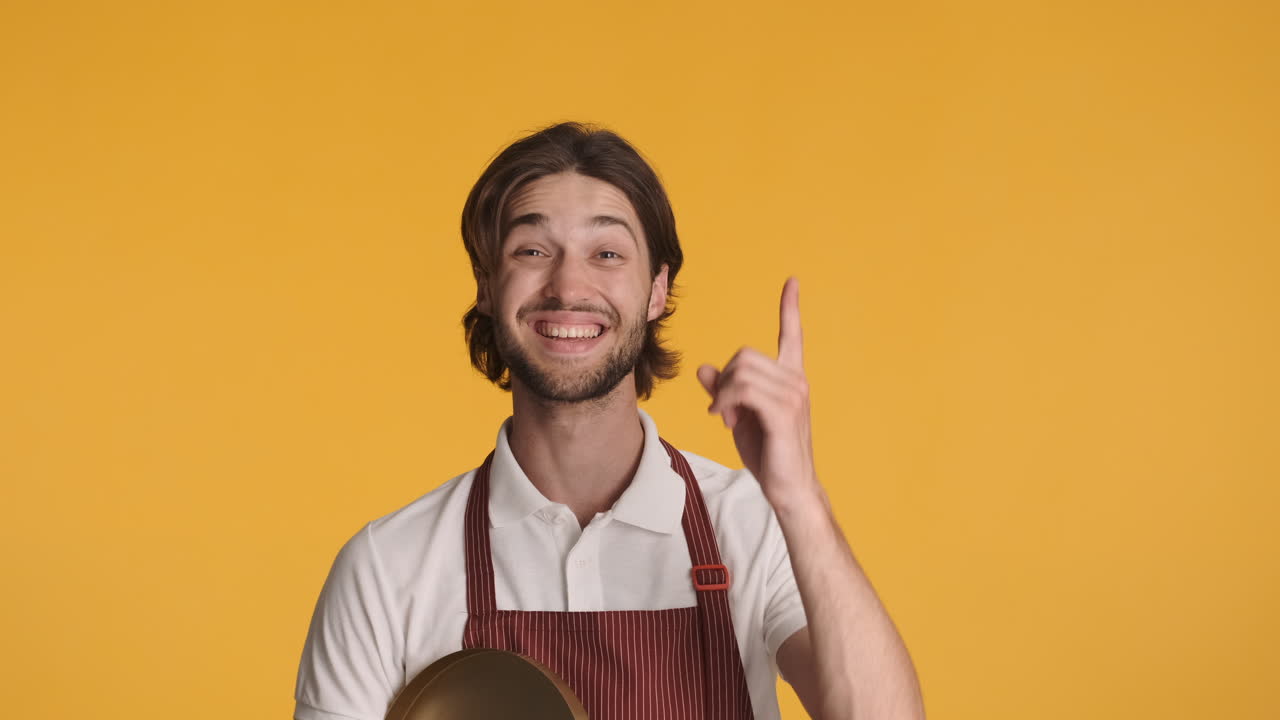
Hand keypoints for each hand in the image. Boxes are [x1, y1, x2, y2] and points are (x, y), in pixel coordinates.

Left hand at [697, 277, 817, 506]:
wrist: (789, 489)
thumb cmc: (769, 454)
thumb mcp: (739, 416)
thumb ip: (724, 390)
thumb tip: (703, 368)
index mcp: (790, 378)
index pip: (792, 335)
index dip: (790, 308)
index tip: (792, 282)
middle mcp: (796, 381)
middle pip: (745, 355)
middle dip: (724, 381)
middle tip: (720, 411)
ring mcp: (793, 395)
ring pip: (741, 371)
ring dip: (722, 395)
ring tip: (724, 418)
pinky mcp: (783, 412)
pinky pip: (743, 389)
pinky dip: (725, 401)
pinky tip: (723, 419)